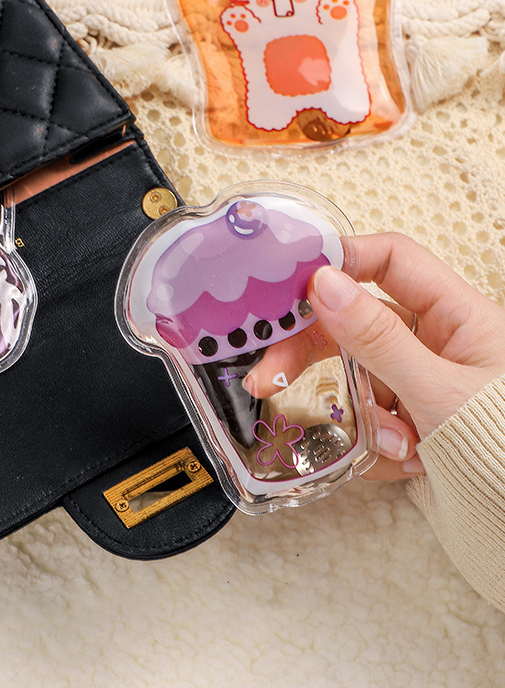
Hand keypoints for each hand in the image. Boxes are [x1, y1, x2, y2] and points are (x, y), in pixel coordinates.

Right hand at [307, 233, 504, 479]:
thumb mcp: (439, 392)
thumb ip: (377, 338)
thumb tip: (322, 283)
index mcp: (457, 315)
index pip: (391, 261)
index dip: (342, 261)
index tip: (289, 284)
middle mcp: (434, 343)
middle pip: (353, 323)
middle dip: (312, 354)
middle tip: (268, 377)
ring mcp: (419, 384)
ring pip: (357, 380)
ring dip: (365, 418)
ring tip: (401, 447)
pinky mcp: (408, 422)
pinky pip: (366, 420)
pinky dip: (376, 445)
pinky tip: (412, 463)